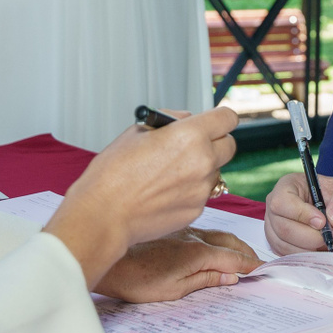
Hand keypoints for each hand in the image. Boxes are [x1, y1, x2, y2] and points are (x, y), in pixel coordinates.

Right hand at [44, 104, 239, 287]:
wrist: (103, 214)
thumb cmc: (113, 173)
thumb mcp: (138, 131)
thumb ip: (171, 122)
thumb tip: (187, 120)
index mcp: (190, 135)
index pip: (228, 118)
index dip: (219, 119)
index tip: (213, 122)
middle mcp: (203, 161)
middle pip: (229, 145)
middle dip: (214, 143)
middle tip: (192, 147)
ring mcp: (201, 188)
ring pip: (214, 171)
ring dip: (201, 169)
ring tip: (169, 174)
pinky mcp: (196, 210)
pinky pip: (201, 193)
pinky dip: (189, 190)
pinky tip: (164, 192)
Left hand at [92, 228, 260, 301]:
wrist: (108, 258)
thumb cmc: (137, 279)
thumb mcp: (174, 289)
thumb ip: (204, 280)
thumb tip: (231, 278)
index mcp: (198, 253)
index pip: (233, 258)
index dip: (249, 264)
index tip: (262, 269)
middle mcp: (194, 237)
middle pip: (229, 241)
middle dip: (246, 251)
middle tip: (257, 261)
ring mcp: (182, 231)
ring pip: (217, 233)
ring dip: (233, 242)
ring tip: (241, 251)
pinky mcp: (171, 230)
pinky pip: (203, 230)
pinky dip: (217, 237)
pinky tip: (214, 241)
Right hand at [264, 170, 332, 254]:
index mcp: (287, 186)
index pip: (282, 202)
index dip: (301, 214)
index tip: (323, 222)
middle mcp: (274, 206)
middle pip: (283, 228)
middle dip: (310, 237)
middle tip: (330, 234)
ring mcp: (273, 226)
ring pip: (283, 245)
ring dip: (308, 248)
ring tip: (326, 240)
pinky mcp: (277, 243)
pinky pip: (286, 255)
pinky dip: (305, 256)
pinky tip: (318, 248)